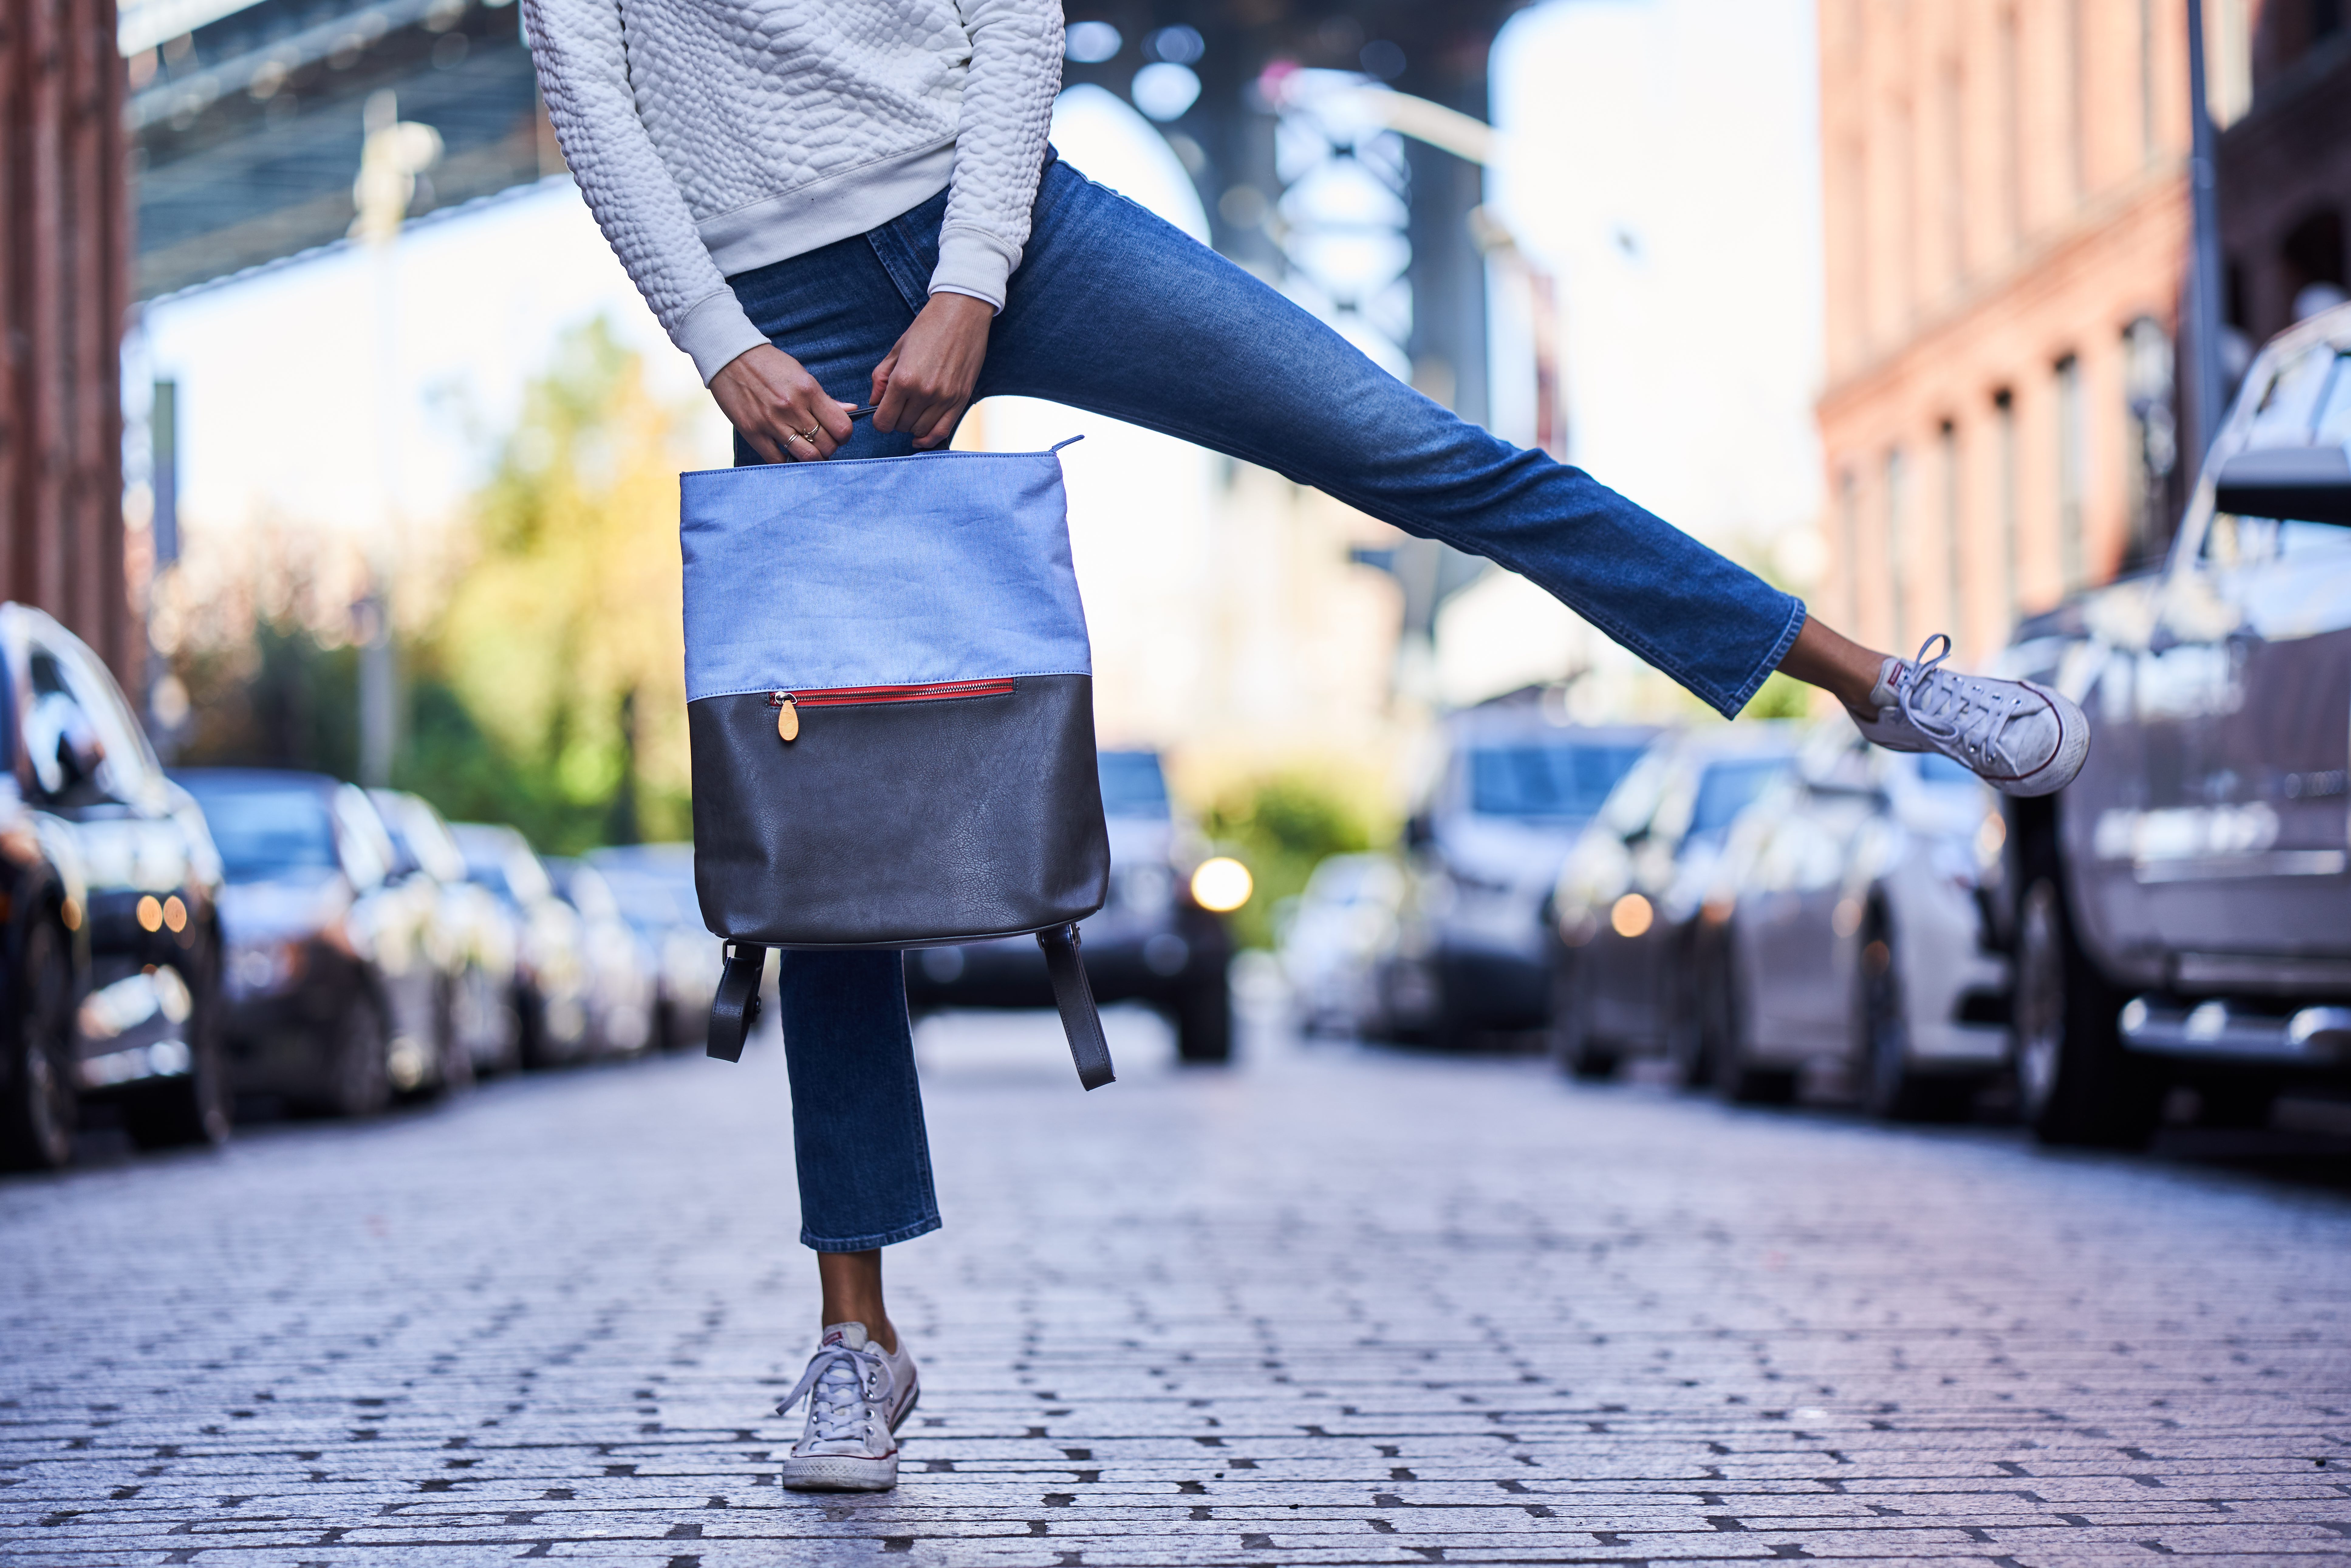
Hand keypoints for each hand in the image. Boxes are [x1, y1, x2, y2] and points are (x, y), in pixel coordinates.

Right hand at [710, 344, 854, 462]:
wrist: (730, 357)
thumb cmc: (769, 365)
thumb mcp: (801, 375)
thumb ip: (825, 398)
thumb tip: (851, 410)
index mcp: (808, 390)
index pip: (842, 426)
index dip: (844, 435)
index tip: (839, 435)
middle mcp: (792, 407)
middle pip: (826, 445)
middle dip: (829, 448)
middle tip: (822, 443)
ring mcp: (771, 421)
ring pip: (807, 457)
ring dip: (812, 458)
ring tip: (808, 450)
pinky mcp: (752, 432)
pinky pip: (777, 460)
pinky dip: (787, 461)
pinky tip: (788, 453)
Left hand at [871, 292, 994, 448]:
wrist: (962, 313)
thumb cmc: (927, 328)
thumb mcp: (896, 350)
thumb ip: (881, 378)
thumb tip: (873, 401)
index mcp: (904, 379)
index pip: (883, 421)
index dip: (879, 420)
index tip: (882, 412)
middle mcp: (924, 393)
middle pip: (901, 426)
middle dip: (896, 420)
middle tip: (899, 405)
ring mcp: (945, 398)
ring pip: (921, 431)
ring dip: (913, 425)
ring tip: (913, 410)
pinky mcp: (961, 399)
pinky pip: (942, 430)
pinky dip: (929, 438)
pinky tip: (921, 436)